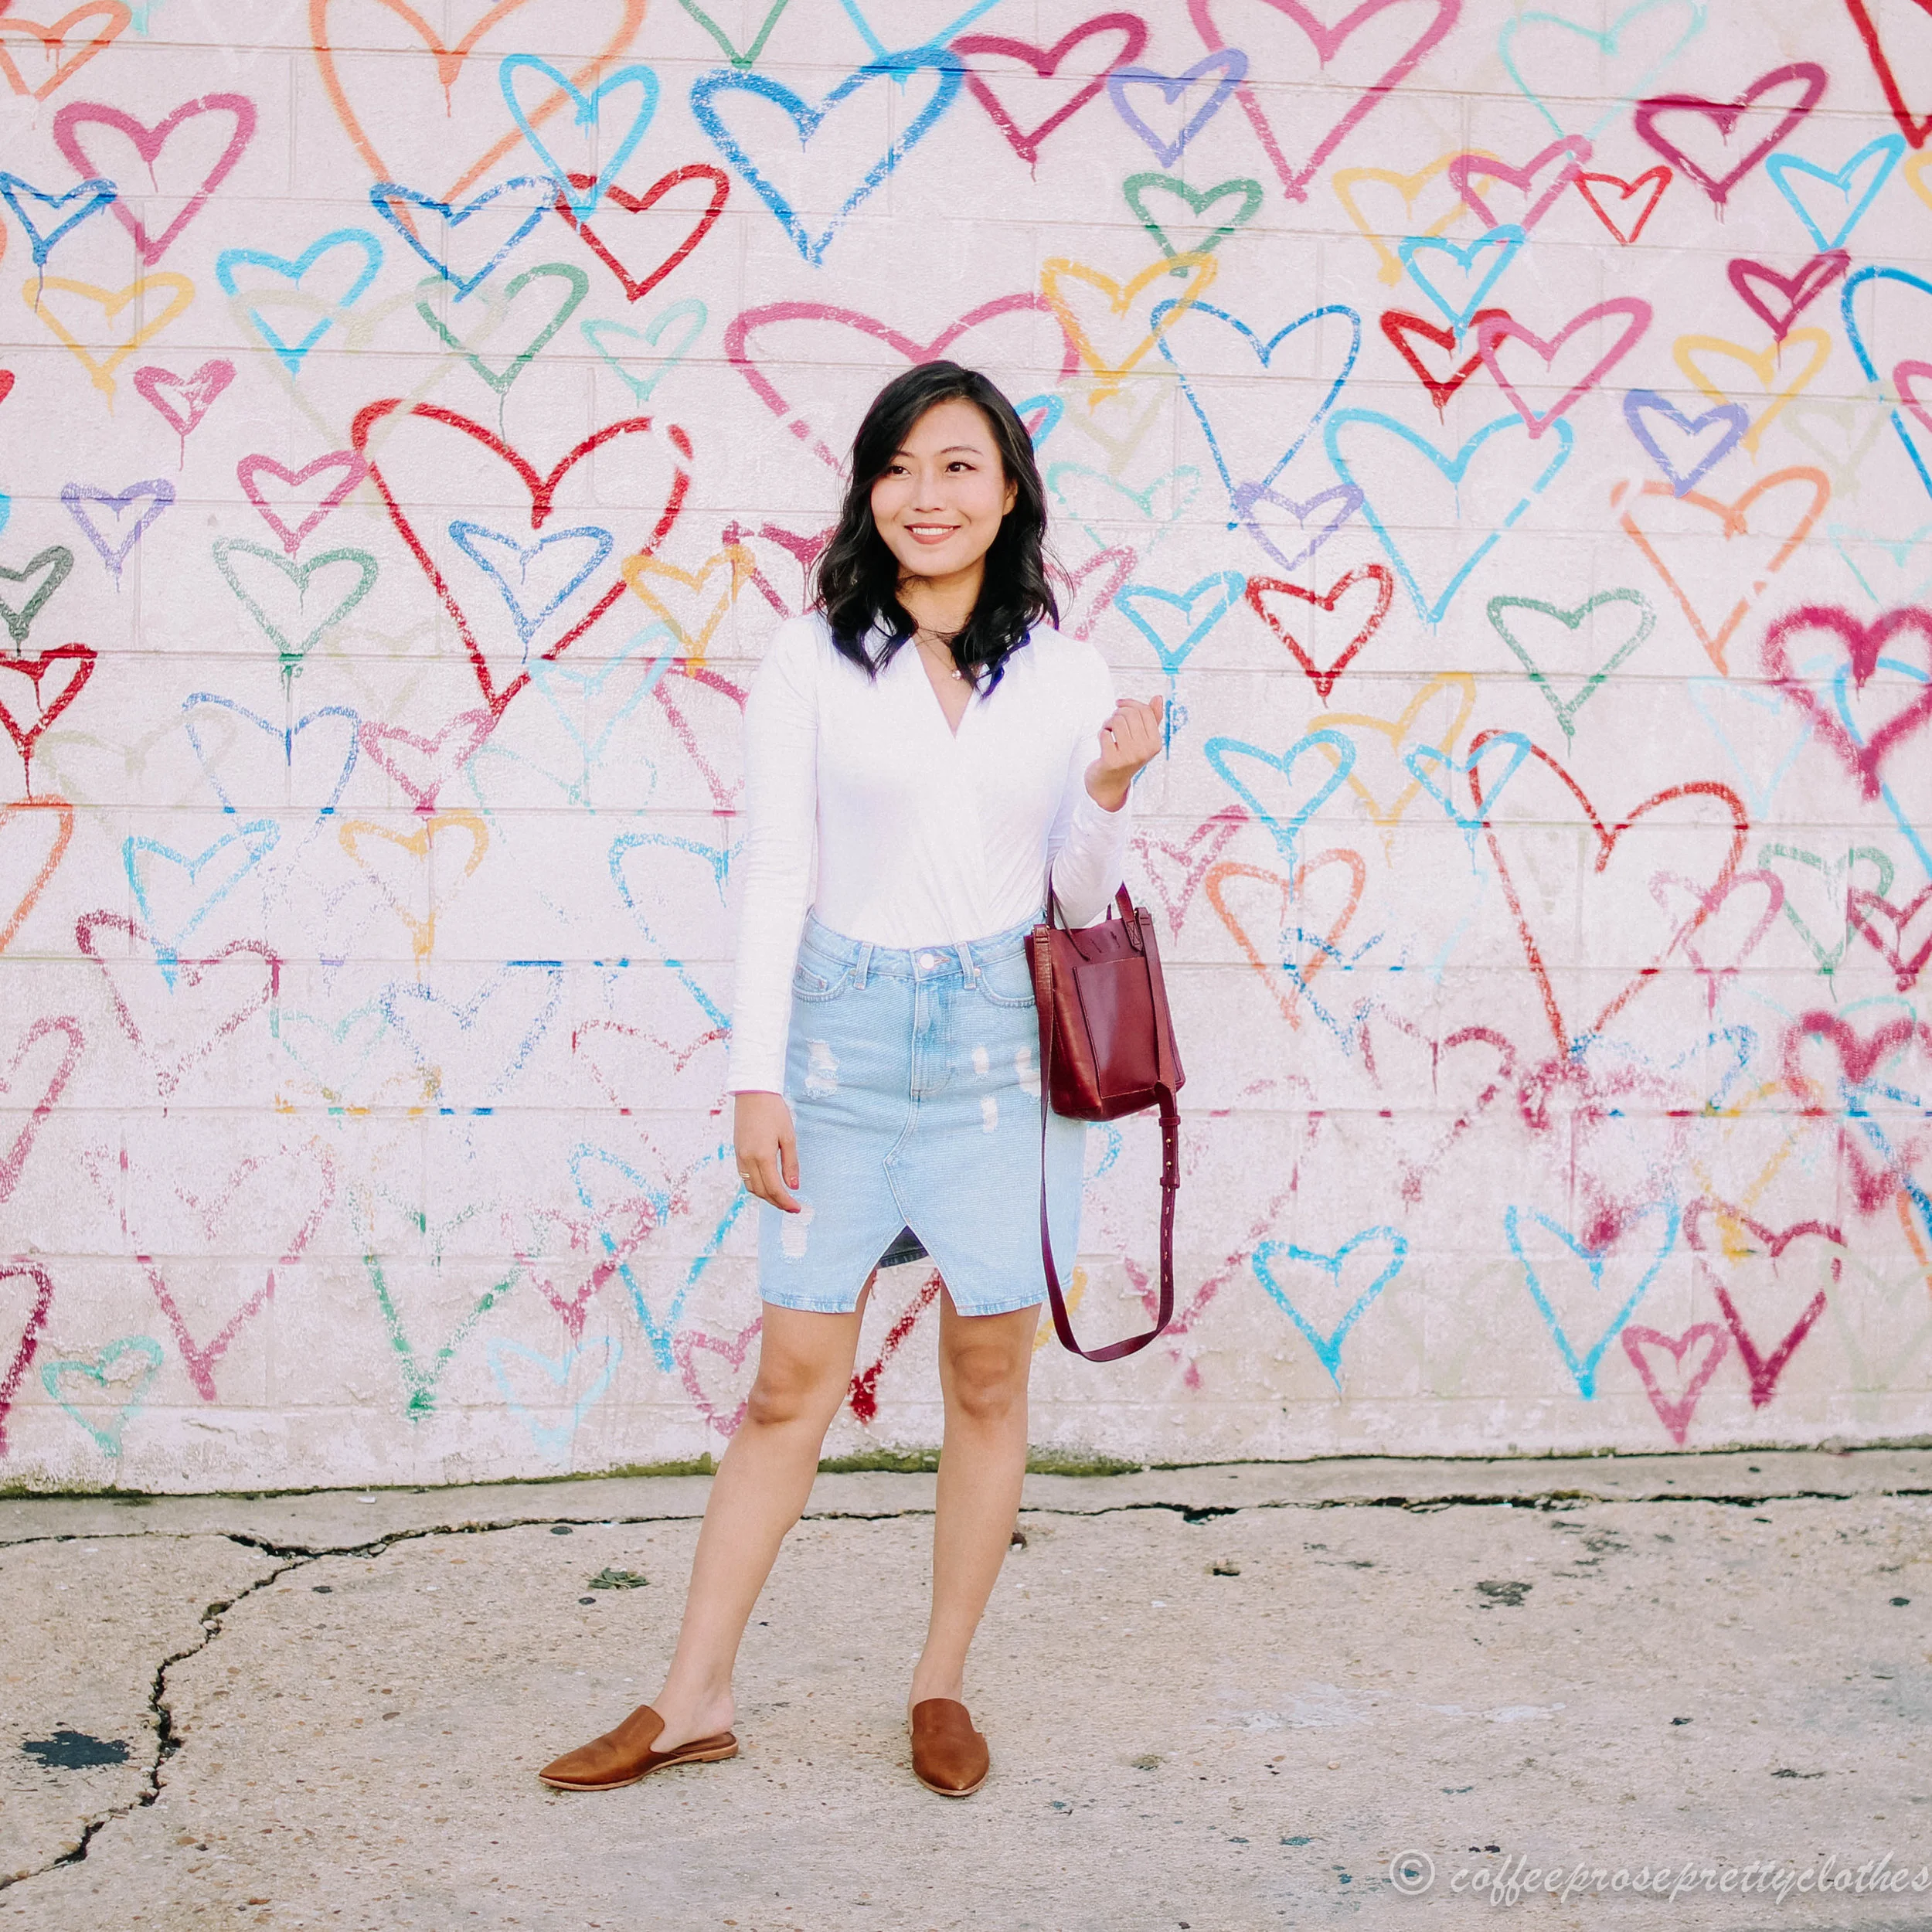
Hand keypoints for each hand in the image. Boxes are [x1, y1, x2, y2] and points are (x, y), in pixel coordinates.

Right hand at [734, 1090, 800, 1211]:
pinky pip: (745, 1177)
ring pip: (751, 1187)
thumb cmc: (774, 1111)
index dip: (786, 1202)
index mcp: (762, 1156)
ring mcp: (740, 1156)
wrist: (753, 1093)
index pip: (774, 1189)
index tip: (797, 1208)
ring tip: (781, 1197)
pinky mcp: (737, 1152)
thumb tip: (794, 1186)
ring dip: (766, 1196)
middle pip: (762, 1192)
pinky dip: (756, 1186)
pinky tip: (768, 1184)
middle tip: (791, 1206)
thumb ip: (790, 1164)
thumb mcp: (788, 1137)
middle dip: (777, 1202)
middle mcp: (748, 1160)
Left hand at [1085, 695, 1164, 811]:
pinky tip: (1104, 742)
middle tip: (1112, 723)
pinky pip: (1104, 734)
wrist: (1110, 783)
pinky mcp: (1112, 761)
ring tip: (1108, 731)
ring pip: (1116, 721)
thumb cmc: (1126, 756)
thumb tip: (1158, 698)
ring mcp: (1129, 757)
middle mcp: (1145, 751)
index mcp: (1156, 743)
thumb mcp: (1142, 739)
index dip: (1129, 703)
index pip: (1144, 711)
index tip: (1119, 704)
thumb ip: (1151, 719)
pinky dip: (1101, 734)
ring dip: (1108, 723)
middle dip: (1117, 713)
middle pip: (1129, 714)